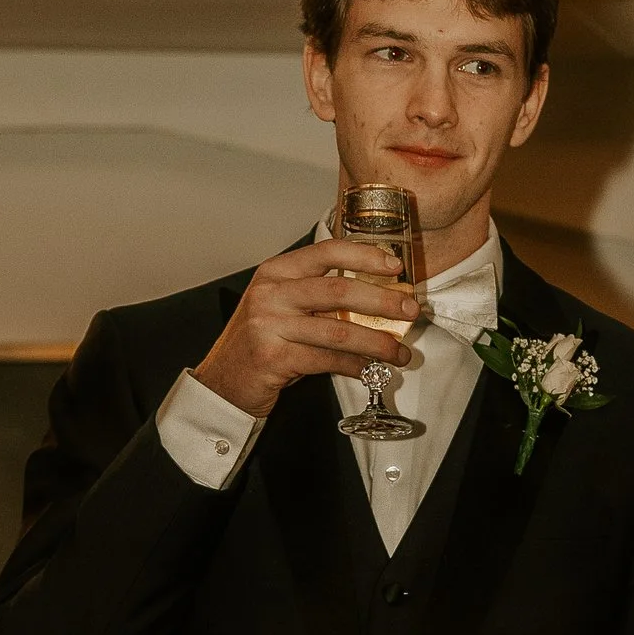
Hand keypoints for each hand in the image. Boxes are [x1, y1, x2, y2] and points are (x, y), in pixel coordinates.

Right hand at [190, 236, 426, 419]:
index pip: (326, 251)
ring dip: (377, 343)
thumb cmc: (261, 343)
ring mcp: (269, 325)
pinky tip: (371, 371)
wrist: (223, 383)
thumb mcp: (281, 307)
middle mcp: (270, 293)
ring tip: (399, 352)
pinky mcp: (274, 357)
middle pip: (338, 290)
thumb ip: (317, 297)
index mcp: (275, 272)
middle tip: (410, 309)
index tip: (395, 266)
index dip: (365, 256)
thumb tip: (376, 299)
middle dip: (382, 300)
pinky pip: (327, 360)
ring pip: (338, 330)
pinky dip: (355, 366)